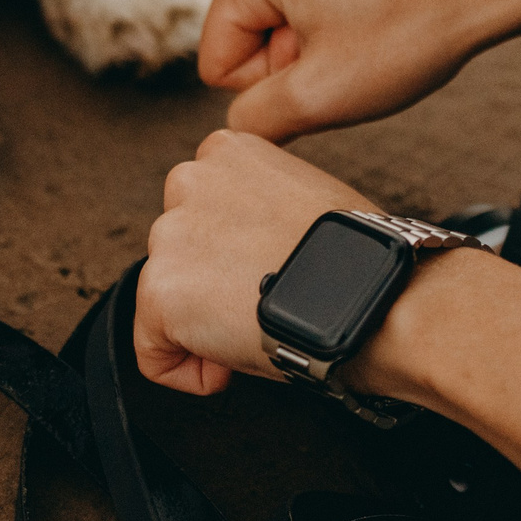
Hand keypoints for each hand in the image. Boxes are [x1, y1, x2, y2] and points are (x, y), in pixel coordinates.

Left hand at [135, 129, 375, 394]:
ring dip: (203, 321)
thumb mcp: (306, 197)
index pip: (205, 207)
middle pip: (181, 248)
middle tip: (266, 302)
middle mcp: (189, 179)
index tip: (270, 270)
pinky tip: (230, 367)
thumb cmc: (358, 257)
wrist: (368, 294)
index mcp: (228, 151)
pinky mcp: (159, 290)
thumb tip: (249, 249)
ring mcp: (169, 235)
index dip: (236, 251)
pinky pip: (151, 351)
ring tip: (258, 327)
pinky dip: (184, 370)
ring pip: (167, 295)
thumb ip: (260, 206)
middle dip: (214, 282)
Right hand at [199, 0, 520, 142]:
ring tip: (372, 31)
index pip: (220, 66)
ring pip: (283, 23)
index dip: (277, 85)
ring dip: (321, 44)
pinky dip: (344, 17)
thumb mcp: (321, 97)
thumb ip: (254, 121)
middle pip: (248, 40)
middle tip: (357, 49)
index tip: (333, 61)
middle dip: (297, 62)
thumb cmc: (412, 29)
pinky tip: (384, 11)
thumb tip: (235, 128)